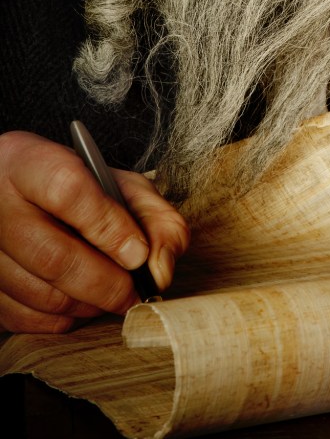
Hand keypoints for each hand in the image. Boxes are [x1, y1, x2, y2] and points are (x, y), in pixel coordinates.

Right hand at [0, 131, 188, 333]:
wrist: (15, 191)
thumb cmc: (75, 187)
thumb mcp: (118, 182)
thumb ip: (153, 216)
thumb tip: (160, 270)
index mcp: (29, 162)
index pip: (68, 191)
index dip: (108, 227)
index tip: (138, 253)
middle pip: (53, 255)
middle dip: (106, 283)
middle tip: (135, 292)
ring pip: (40, 293)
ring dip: (88, 305)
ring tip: (112, 295)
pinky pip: (22, 317)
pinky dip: (61, 320)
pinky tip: (80, 303)